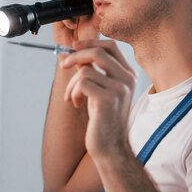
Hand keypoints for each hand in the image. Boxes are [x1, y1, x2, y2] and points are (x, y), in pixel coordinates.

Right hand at [52, 0, 100, 47]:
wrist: (78, 52)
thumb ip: (98, 10)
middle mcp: (77, 7)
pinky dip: (66, 18)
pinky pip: (60, 13)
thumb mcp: (97, 23)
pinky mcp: (59, 19)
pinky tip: (72, 25)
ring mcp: (67, 12)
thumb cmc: (88, 38)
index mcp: (87, 6)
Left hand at [60, 39, 136, 158]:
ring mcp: (120, 88)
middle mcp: (128, 79)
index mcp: (128, 75)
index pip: (110, 46)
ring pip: (86, 69)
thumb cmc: (103, 120)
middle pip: (98, 51)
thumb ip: (92, 72)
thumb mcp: (98, 91)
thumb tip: (73, 54)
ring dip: (72, 83)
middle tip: (63, 65)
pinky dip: (73, 92)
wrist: (110, 147)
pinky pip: (82, 82)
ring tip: (72, 97)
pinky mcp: (108, 99)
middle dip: (75, 55)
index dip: (90, 43)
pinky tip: (76, 104)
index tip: (74, 48)